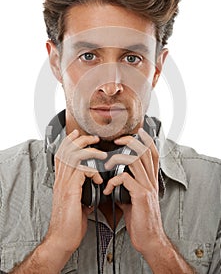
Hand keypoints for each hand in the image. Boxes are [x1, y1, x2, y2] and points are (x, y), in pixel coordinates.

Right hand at [46, 129, 106, 253]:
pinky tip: (97, 177)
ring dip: (88, 151)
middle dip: (81, 140)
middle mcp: (61, 180)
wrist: (63, 239)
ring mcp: (64, 185)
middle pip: (67, 150)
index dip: (69, 141)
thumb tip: (94, 184)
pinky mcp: (70, 192)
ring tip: (100, 153)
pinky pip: (80, 171)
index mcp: (62, 180)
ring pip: (73, 157)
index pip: (62, 153)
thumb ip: (83, 189)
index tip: (78, 134)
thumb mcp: (78, 201)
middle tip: (93, 138)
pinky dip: (91, 170)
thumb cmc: (71, 222)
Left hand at [103, 128, 165, 255]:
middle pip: (145, 151)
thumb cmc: (141, 221)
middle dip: (131, 141)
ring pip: (136, 160)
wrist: (149, 241)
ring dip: (118, 158)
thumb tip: (113, 183)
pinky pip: (126, 179)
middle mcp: (151, 181)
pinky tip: (106, 189)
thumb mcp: (134, 200)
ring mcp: (147, 188)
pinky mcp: (141, 197)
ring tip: (107, 164)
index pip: (153, 153)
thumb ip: (126, 188)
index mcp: (150, 181)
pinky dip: (113, 180)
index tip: (137, 132)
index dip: (146, 140)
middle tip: (117, 139)